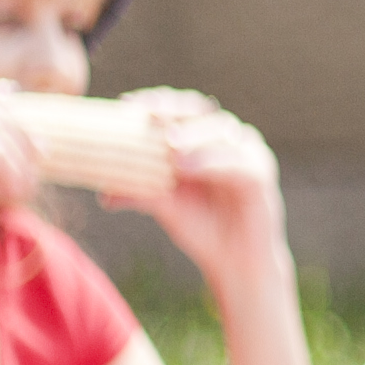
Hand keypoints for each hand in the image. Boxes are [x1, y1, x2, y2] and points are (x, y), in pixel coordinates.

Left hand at [121, 89, 289, 284]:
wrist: (234, 262)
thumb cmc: (201, 227)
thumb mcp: (164, 206)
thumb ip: (139, 192)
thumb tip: (103, 194)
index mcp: (202, 138)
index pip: (178, 109)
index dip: (155, 102)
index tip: (126, 105)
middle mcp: (226, 139)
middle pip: (199, 111)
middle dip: (173, 110)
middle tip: (148, 115)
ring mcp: (248, 153)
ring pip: (220, 131)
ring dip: (193, 135)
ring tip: (168, 146)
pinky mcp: (261, 175)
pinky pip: (236, 162)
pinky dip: (210, 162)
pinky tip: (185, 168)